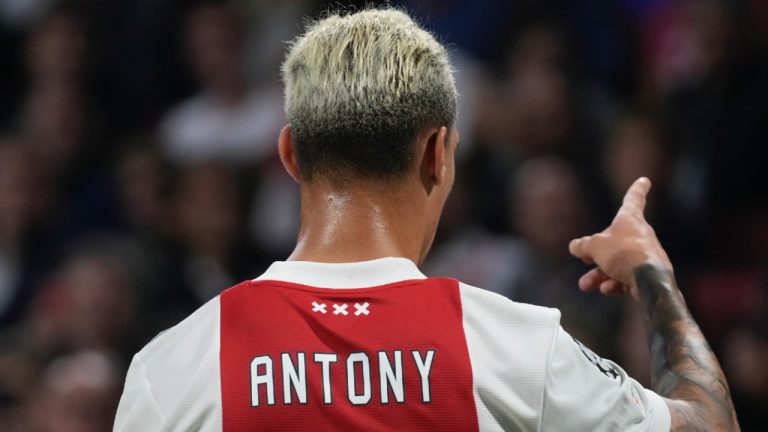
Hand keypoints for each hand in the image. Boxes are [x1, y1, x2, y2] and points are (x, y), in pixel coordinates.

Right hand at [569, 177, 672, 300]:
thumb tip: (575, 246)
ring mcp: (644, 255)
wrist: (650, 281)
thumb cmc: (623, 254)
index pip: (633, 199)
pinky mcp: (647, 275)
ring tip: (586, 285)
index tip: (645, 180)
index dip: (637, 189)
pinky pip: (626, 277)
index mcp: (630, 220)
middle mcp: (640, 235)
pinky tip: (606, 289)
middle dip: (596, 254)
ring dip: (599, 275)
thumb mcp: (595, 246)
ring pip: (616, 263)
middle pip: (613, 241)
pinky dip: (614, 283)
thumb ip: (583, 245)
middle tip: (584, 259)